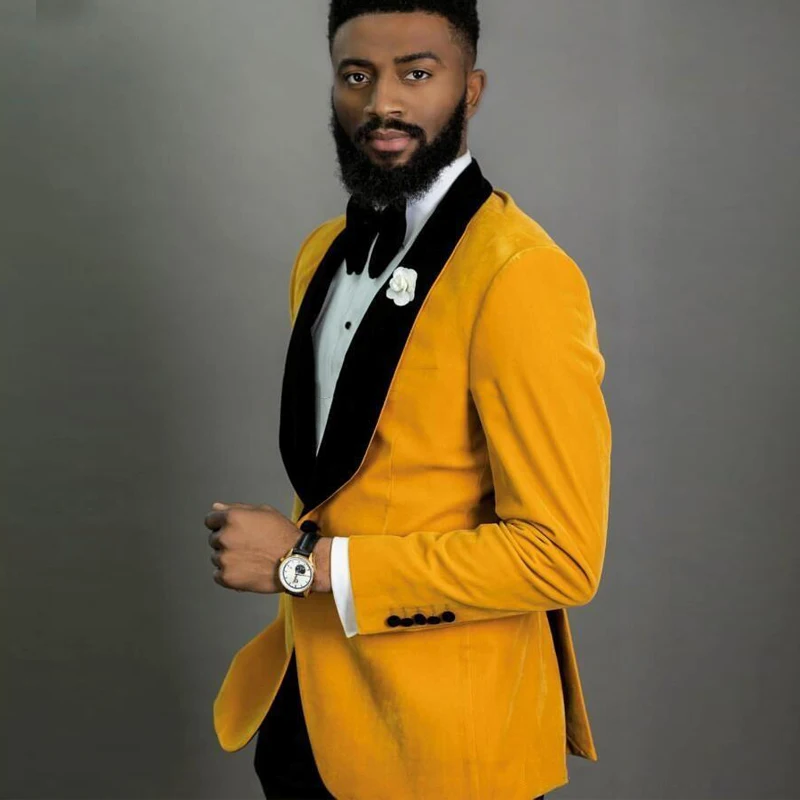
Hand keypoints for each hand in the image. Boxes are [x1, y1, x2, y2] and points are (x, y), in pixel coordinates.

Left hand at [204, 501, 331, 593]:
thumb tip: (217, 507)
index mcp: (232, 518)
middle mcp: (225, 537)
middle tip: (247, 545)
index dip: (221, 524)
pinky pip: (218, 575)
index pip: (210, 520)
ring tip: (250, 558)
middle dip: (227, 541)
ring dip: (228, 558)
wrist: (296, 562)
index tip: (231, 530)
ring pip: (216, 557)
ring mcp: (224, 558)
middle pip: (214, 539)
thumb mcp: (264, 512)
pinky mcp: (227, 577)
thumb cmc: (284, 536)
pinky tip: (246, 569)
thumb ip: (237, 508)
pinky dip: (229, 574)